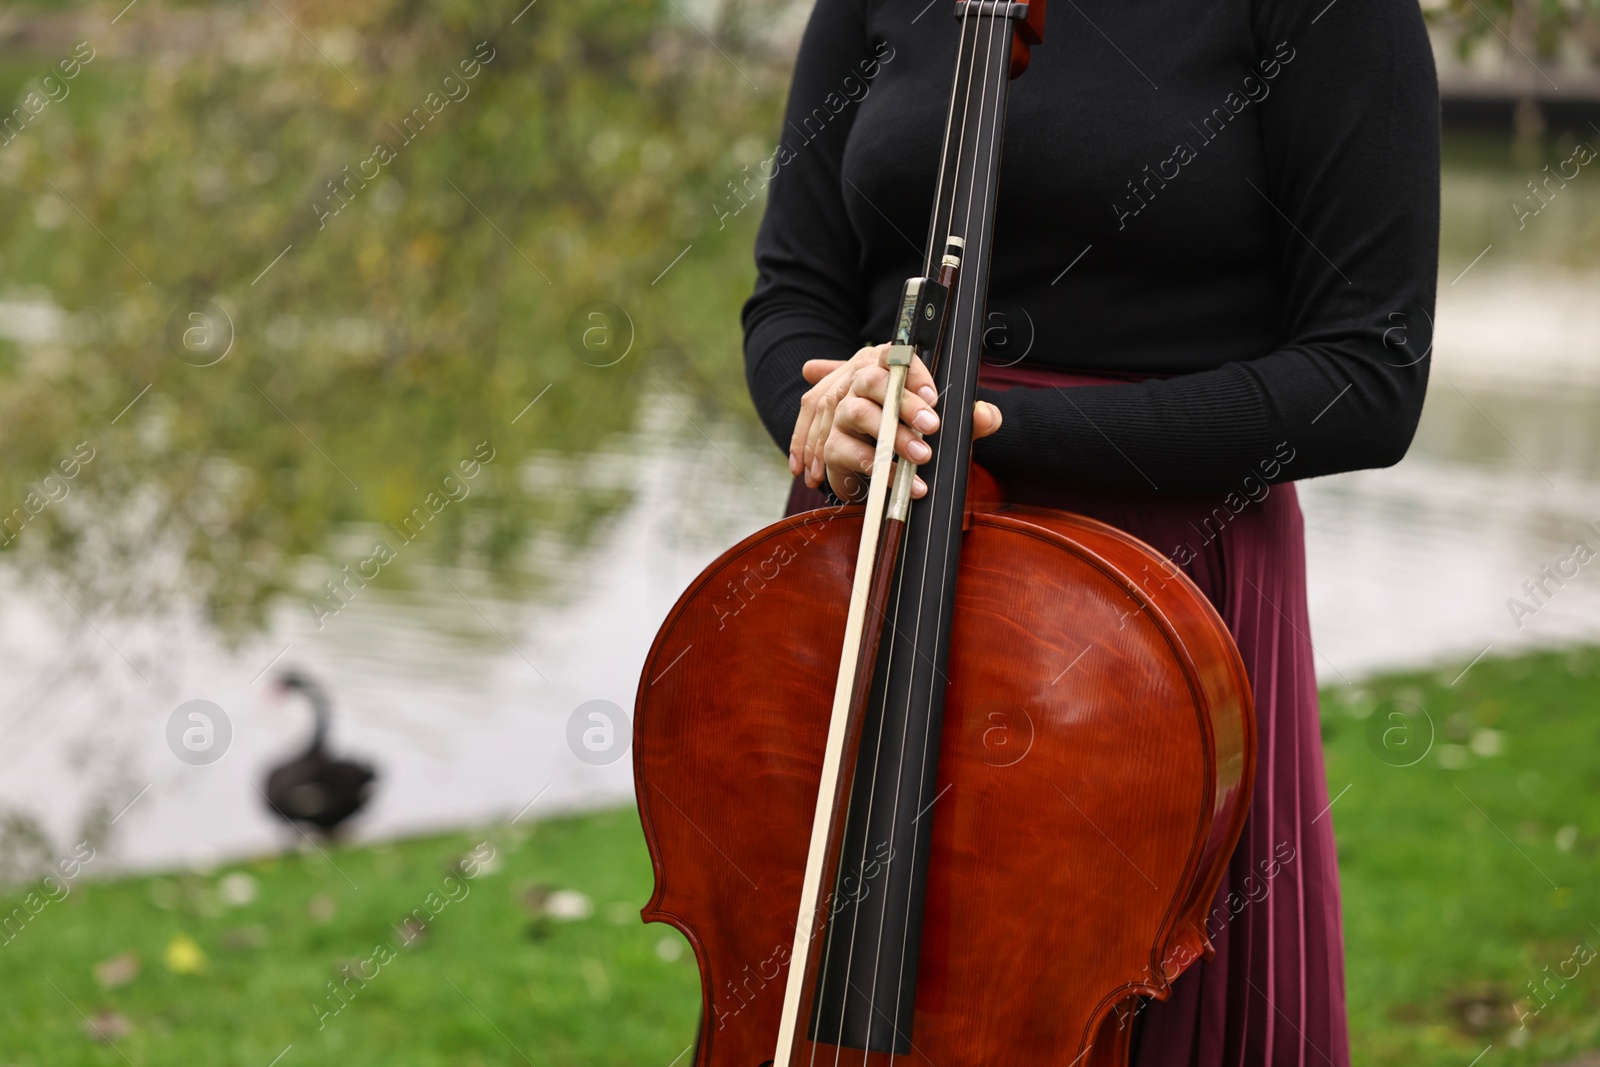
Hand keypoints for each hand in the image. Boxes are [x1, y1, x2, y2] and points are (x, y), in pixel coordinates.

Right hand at [789, 343, 1002, 502]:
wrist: (890, 474)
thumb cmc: (920, 438)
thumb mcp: (952, 427)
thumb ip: (974, 419)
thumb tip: (986, 415)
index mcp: (887, 370)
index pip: (894, 355)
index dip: (912, 372)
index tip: (934, 396)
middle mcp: (859, 386)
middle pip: (873, 380)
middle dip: (904, 403)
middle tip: (932, 426)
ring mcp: (843, 414)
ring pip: (858, 413)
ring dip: (893, 436)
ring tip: (922, 457)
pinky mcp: (834, 446)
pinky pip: (851, 451)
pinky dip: (880, 467)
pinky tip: (904, 481)